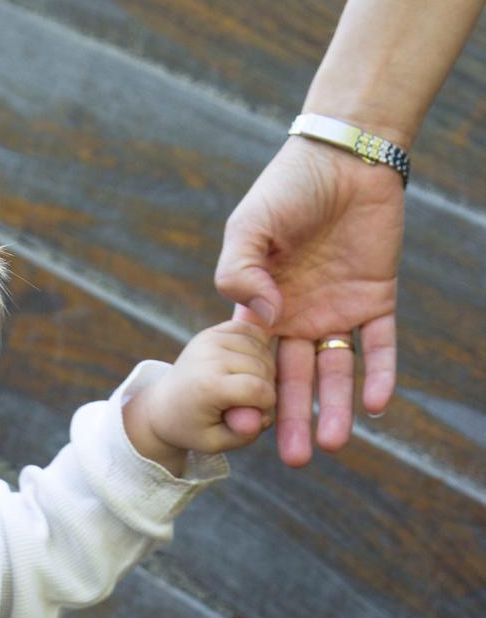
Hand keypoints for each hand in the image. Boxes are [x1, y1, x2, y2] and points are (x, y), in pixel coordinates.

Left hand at [123, 321, 275, 474]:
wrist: (164, 406)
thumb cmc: (193, 427)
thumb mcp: (215, 443)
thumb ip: (242, 434)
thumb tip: (262, 417)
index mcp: (208, 385)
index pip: (260, 390)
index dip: (265, 405)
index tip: (253, 413)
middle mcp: (209, 356)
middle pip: (264, 367)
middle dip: (266, 386)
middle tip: (249, 401)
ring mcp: (210, 339)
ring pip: (262, 346)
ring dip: (264, 366)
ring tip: (247, 383)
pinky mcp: (213, 331)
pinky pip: (252, 330)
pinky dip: (258, 345)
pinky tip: (248, 363)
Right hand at [215, 137, 401, 466]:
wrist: (344, 158)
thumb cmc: (286, 189)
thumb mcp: (247, 227)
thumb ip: (239, 270)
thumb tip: (262, 320)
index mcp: (260, 304)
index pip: (253, 360)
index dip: (250, 395)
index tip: (245, 429)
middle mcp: (297, 315)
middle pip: (293, 377)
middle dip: (291, 419)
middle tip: (291, 460)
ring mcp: (337, 310)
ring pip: (336, 370)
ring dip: (335, 407)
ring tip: (333, 445)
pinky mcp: (376, 298)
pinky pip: (379, 344)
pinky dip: (379, 373)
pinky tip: (378, 405)